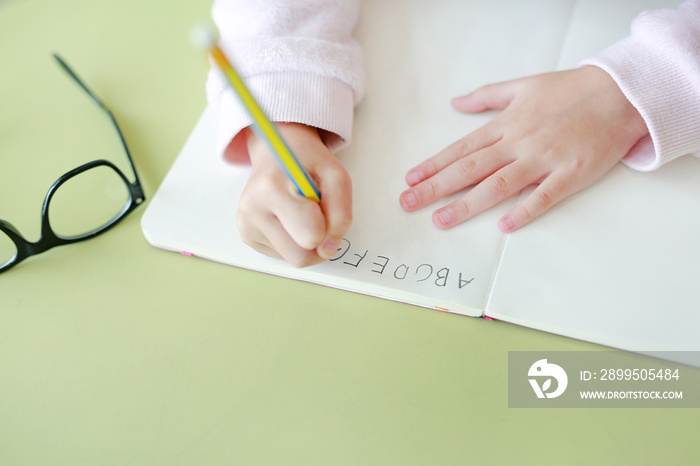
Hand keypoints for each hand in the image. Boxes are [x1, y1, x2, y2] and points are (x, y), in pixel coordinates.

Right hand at [236, 123, 351, 266]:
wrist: (275, 152)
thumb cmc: (307, 163)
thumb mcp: (336, 175)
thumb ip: (341, 213)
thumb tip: (328, 249)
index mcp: (271, 188)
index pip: (311, 235)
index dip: (327, 228)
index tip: (323, 206)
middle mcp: (252, 209)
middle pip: (300, 257)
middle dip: (317, 242)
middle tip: (317, 214)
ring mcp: (246, 225)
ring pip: (292, 259)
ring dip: (305, 242)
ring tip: (302, 214)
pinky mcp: (247, 235)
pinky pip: (282, 255)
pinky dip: (293, 241)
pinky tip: (289, 218)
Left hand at [399, 66, 647, 231]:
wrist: (620, 94)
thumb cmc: (570, 90)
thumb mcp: (523, 86)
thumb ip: (486, 97)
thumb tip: (455, 103)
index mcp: (506, 124)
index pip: (462, 149)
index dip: (434, 165)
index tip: (410, 179)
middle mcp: (519, 142)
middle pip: (470, 169)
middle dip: (436, 187)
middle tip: (408, 203)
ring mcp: (544, 159)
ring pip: (498, 185)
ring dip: (467, 204)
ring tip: (441, 220)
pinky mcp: (570, 174)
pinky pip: (544, 196)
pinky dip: (524, 211)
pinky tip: (503, 226)